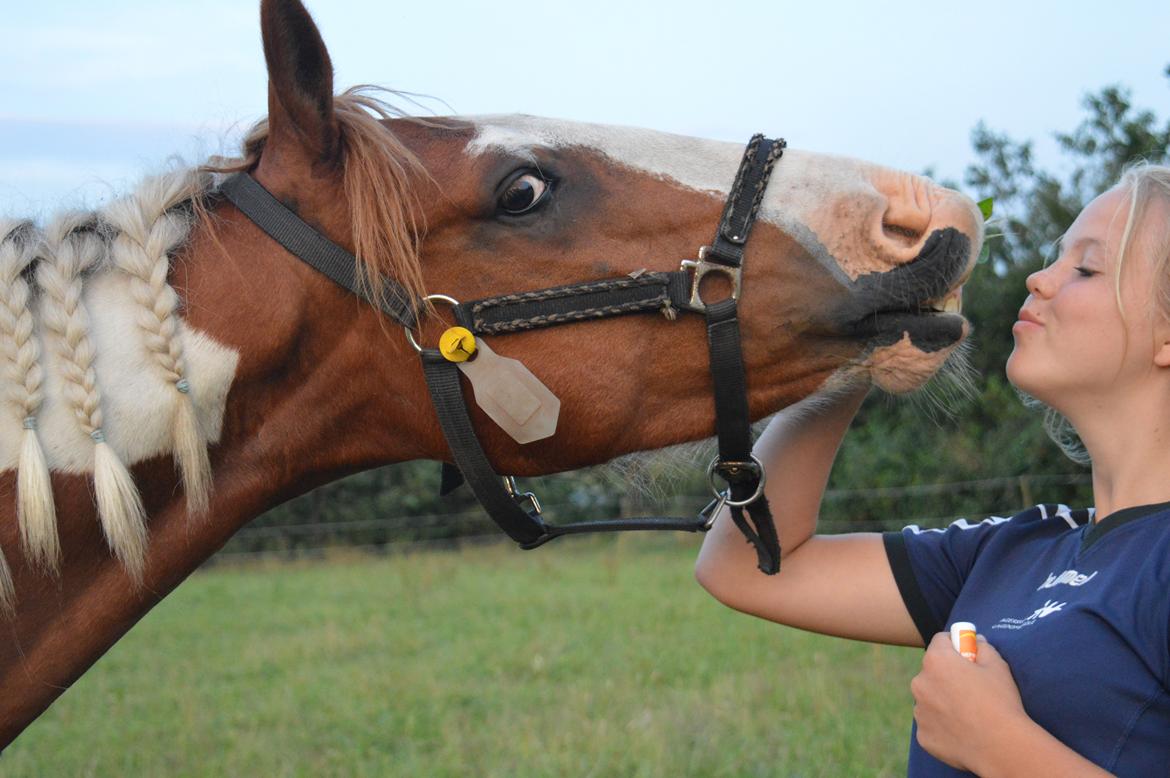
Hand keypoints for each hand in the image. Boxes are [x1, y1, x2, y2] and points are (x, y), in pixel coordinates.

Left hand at [910, 632, 1027, 771]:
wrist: (1001, 746)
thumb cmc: (1000, 702)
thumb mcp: (998, 666)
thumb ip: (983, 648)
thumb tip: (976, 642)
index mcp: (936, 660)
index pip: (940, 641)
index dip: (955, 644)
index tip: (966, 653)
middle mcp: (920, 682)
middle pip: (932, 671)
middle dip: (947, 675)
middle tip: (970, 688)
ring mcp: (919, 710)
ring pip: (929, 698)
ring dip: (942, 701)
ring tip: (968, 714)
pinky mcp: (922, 734)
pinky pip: (931, 723)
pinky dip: (943, 725)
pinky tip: (963, 731)